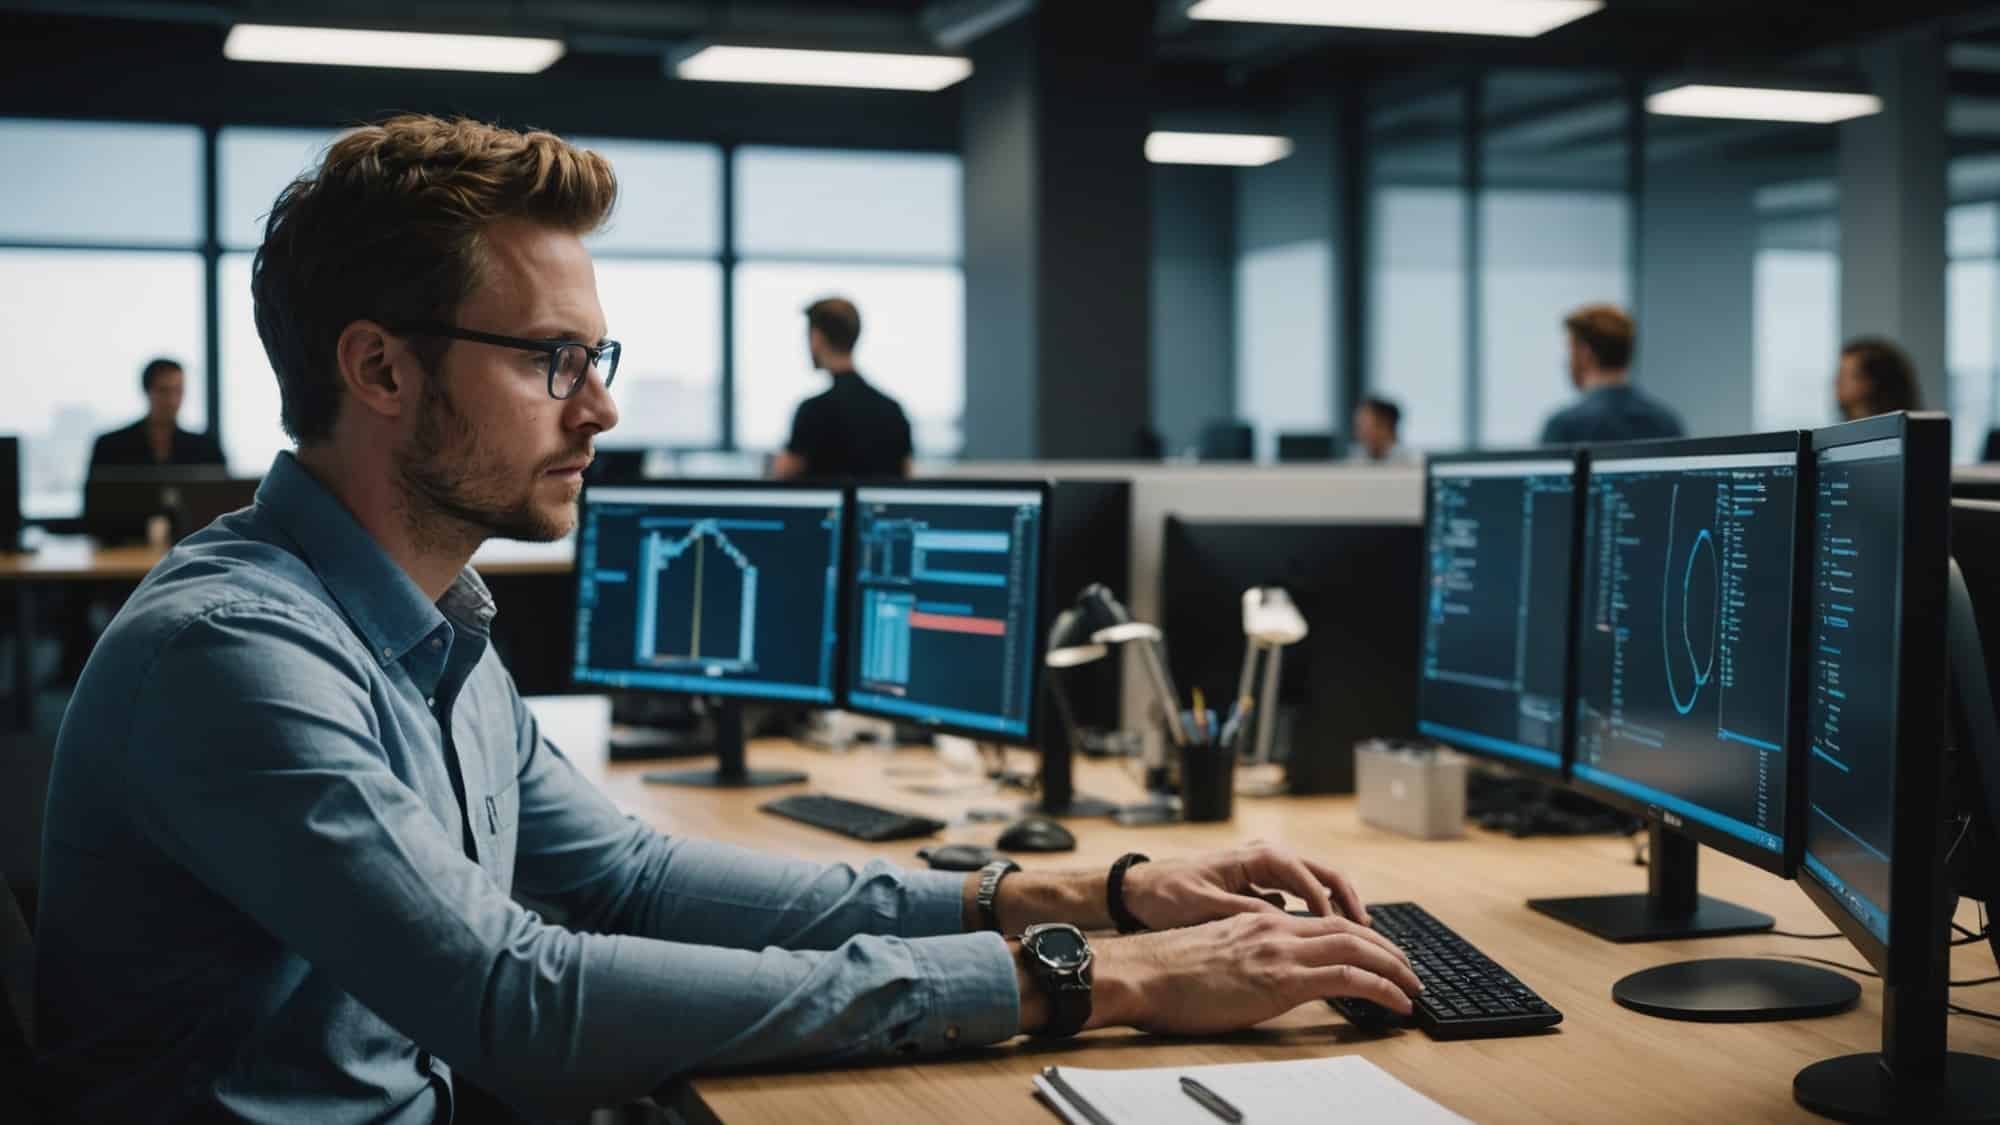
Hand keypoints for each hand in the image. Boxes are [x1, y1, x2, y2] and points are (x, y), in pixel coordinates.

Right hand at [1086, 912, 1419, 1034]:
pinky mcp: (1281, 980)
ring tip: (1413, 987)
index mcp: (1258, 919)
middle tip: (1408, 970)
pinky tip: (1397, 1001)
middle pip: (1348, 929)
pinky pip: (1348, 978)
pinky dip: (1382, 987)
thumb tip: (1259, 969)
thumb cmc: (1165, 971)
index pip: (1323, 921)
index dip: (1356, 935)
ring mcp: (1280, 951)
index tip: (1375, 953)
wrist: (1141, 974)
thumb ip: (1243, 950)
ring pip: (1357, 948)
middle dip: (1385, 949)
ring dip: (1393, 967)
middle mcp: (1275, 927)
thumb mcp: (1213, 950)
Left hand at [1120, 842, 1369, 930]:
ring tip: (1362, 936)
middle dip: (1349, 901)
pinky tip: (1329, 934)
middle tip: (1371, 933)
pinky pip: (1302, 894)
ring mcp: (1266, 869)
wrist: (1141, 889)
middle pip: (1324, 873)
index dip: (1328, 904)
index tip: (1344, 931)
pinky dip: (1321, 910)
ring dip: (1340, 906)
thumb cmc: (1169, 895)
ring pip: (1317, 883)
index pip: (1307, 877)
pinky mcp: (1261, 884)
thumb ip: (1244, 913)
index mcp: (1257, 856)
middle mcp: (1266, 856)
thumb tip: (1281, 922)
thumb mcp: (1205, 906)